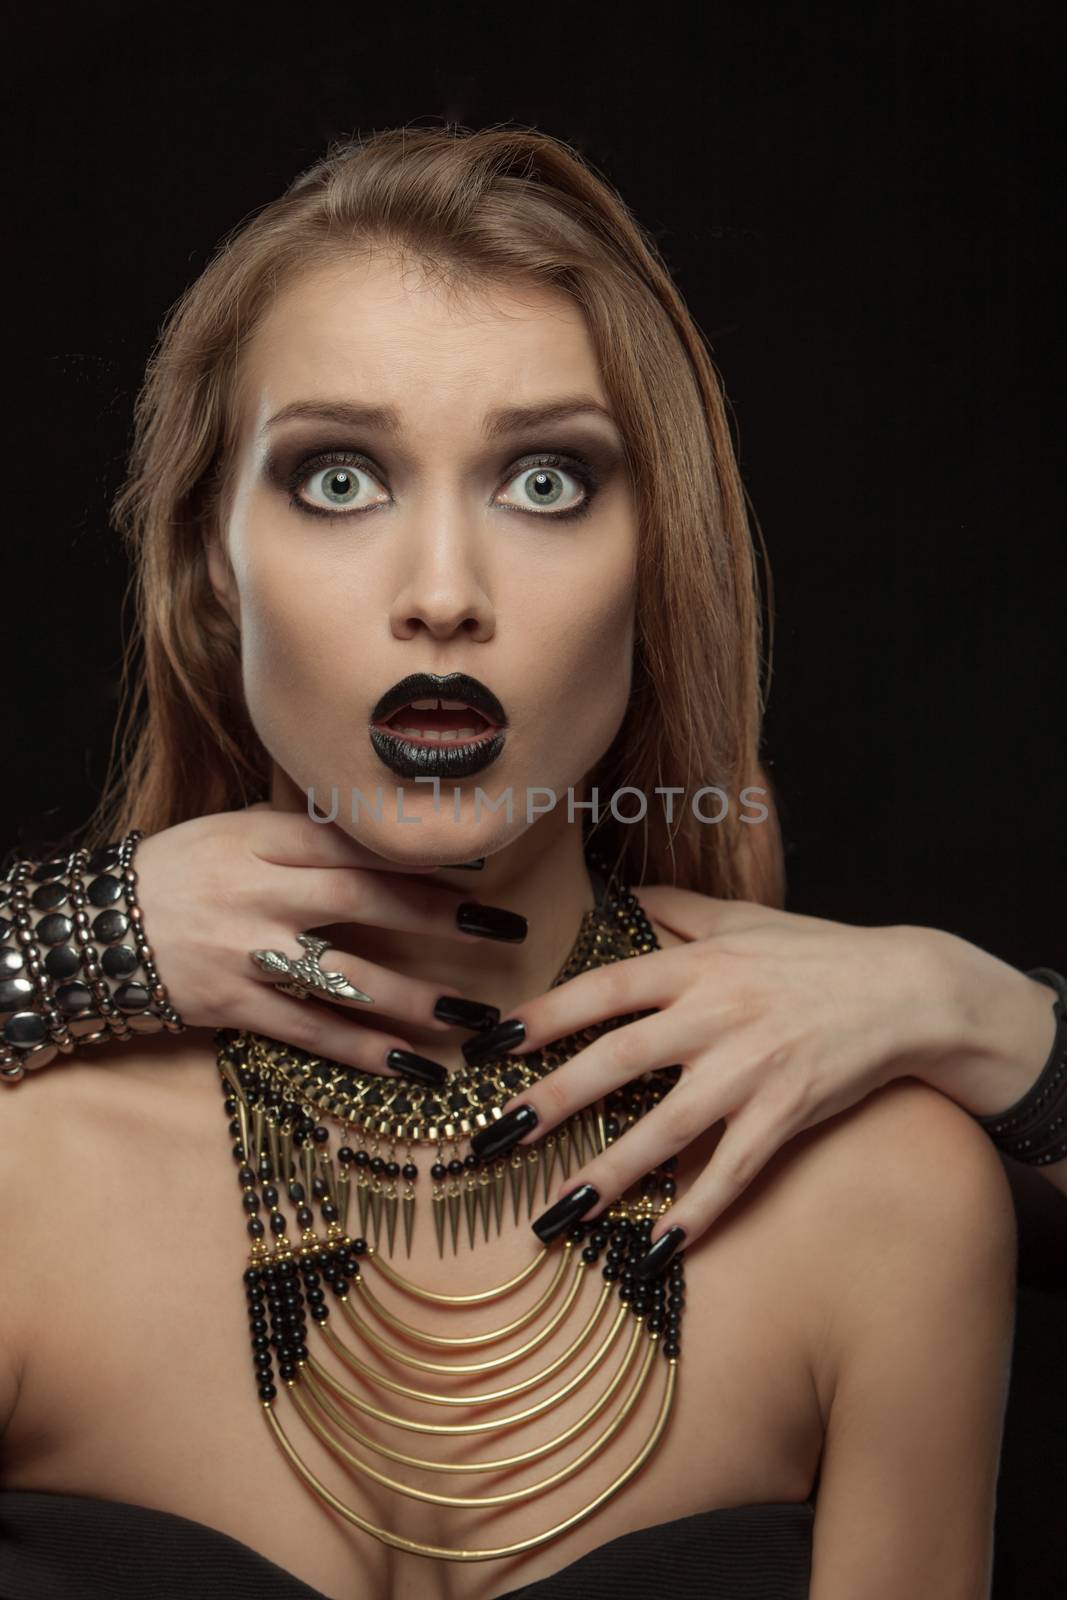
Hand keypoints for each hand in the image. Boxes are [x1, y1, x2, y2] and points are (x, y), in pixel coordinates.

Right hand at [131, 804, 504, 1080]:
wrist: (95, 928)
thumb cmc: (180, 870)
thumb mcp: (234, 832)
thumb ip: (302, 834)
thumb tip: (382, 833)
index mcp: (261, 839)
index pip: (353, 842)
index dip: (418, 856)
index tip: (479, 867)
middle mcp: (259, 891)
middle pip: (363, 899)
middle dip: (439, 917)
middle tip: (500, 930)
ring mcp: (246, 951)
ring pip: (346, 976)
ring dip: (415, 999)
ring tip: (472, 1016)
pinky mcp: (234, 1005)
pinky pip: (310, 1031)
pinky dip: (363, 1050)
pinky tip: (411, 1066)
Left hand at [483, 888, 971, 1253]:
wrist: (905, 991)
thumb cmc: (814, 953)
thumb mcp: (741, 917)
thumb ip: (672, 909)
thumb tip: (612, 895)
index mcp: (696, 965)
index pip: (604, 988)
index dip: (543, 1014)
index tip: (488, 1044)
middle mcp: (716, 1015)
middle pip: (618, 1059)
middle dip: (550, 1101)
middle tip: (492, 1137)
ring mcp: (753, 1068)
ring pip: (667, 1127)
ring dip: (607, 1173)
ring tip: (554, 1212)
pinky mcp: (788, 1113)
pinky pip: (735, 1170)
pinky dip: (699, 1210)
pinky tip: (660, 1247)